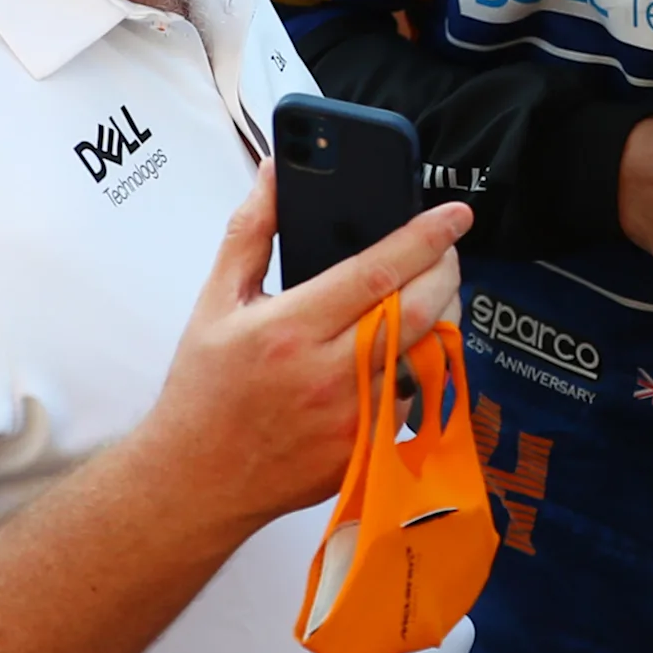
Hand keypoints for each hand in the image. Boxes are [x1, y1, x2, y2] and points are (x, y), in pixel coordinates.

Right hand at [140, 165, 472, 540]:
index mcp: (291, 328)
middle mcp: (329, 375)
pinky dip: (422, 363)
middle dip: (447, 271)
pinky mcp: (368, 448)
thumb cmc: (205, 389)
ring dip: (443, 314)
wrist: (197, 480)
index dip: (426, 238)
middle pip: (420, 310)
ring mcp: (355, 417)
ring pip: (429, 353)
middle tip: (447, 250)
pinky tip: (407, 345)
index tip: (455, 214)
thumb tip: (275, 172)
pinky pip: (418, 395)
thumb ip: (251, 230)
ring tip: (431, 291)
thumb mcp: (217, 301)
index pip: (377, 272)